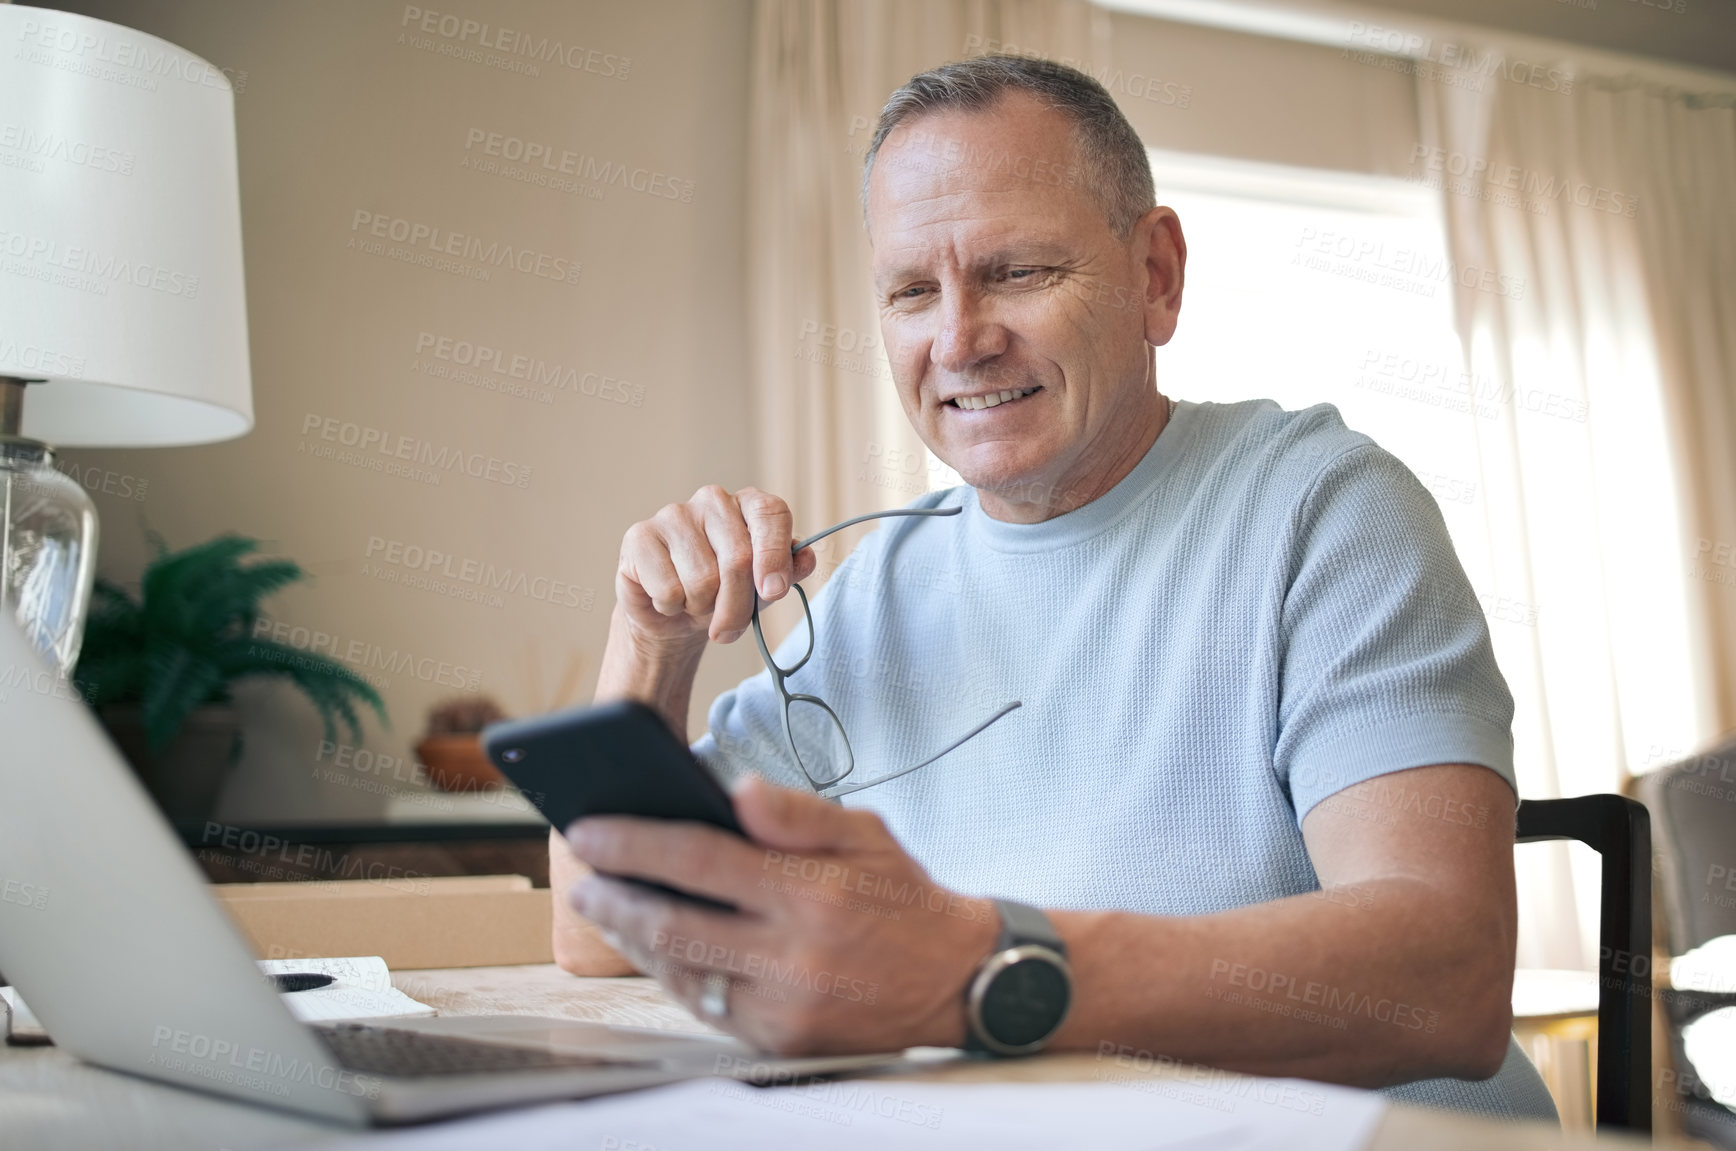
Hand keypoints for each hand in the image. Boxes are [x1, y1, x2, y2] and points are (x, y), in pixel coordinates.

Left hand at [565, 776, 999, 1054]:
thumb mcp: (864, 833)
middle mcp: (794, 952)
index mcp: (811, 889)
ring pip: (681, 971)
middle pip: (674, 923)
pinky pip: (706, 1007)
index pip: (700, 858)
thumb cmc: (901, 897)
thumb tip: (734, 792)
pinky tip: (654, 949)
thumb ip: (797, 812)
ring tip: (606, 909)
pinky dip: (672, 976)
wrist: (957, 981)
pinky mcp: (782, 1041)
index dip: (633, 844)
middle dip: (613, 899)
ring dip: (633, 941)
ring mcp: (785, 1004)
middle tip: (581, 879)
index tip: (588, 830)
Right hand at [616, 485, 817, 655]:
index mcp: (749, 505)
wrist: (673, 616)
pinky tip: (668, 598)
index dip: (775, 556)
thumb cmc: (723, 595)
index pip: (772, 513)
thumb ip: (788, 572)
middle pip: (739, 558)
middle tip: (728, 628)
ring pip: (702, 579)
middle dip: (737, 607)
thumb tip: (805, 560)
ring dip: (702, 608)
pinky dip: (672, 607)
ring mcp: (674, 514)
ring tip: (695, 603)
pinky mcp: (640, 537)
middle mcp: (713, 501)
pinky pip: (669, 589)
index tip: (773, 592)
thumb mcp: (764, 589)